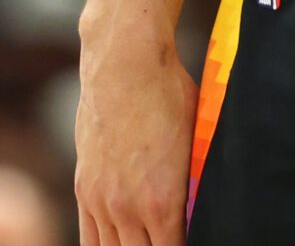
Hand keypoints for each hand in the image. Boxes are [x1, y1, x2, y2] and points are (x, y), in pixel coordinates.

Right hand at [75, 34, 196, 245]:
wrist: (125, 67)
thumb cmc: (170, 97)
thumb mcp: (199, 140)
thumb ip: (198, 183)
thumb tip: (210, 205)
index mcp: (163, 203)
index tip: (196, 242)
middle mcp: (128, 210)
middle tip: (172, 242)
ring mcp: (102, 202)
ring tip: (147, 241)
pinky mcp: (85, 191)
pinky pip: (90, 239)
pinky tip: (122, 245)